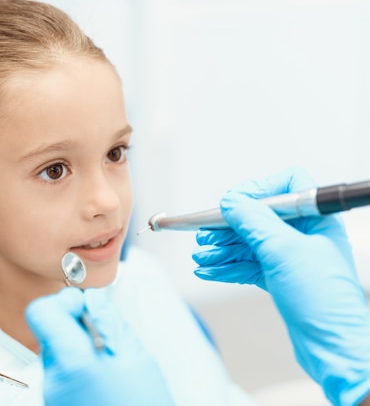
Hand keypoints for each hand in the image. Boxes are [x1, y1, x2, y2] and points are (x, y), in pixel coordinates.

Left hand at [25, 287, 173, 405]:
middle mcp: (52, 379)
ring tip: (110, 363)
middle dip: (77, 325)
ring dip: (80, 347)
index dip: (63, 302)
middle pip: (50, 331)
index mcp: (71, 362)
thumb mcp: (136, 358)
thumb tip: (92, 299)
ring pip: (57, 351)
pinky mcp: (55, 404)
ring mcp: (51, 394)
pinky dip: (79, 366)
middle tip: (107, 336)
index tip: (86, 307)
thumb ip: (109, 323)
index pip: (40, 312)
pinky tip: (103, 378)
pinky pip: (61, 372)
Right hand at [192, 167, 369, 405]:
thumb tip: (231, 201)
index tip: (232, 204)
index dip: (258, 190)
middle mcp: (305, 235)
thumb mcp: (282, 250)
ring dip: (223, 250)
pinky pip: (249, 266)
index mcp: (316, 219)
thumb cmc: (322, 299)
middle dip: (228, 227)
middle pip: (259, 217)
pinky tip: (209, 270)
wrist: (332, 348)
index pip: (288, 185)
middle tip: (204, 236)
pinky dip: (228, 267)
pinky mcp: (282, 279)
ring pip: (250, 244)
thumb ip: (253, 220)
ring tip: (201, 257)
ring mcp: (292, 258)